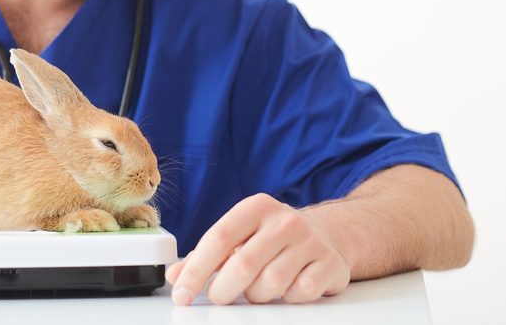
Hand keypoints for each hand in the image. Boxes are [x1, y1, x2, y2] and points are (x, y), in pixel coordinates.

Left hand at [165, 193, 349, 304]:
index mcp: (256, 207)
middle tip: (218, 298)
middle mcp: (284, 220)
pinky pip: (300, 293)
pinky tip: (288, 288)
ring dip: (257, 295)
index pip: (219, 238)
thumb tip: (176, 276)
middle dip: (223, 290)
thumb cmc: (273, 238)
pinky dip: (287, 298)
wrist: (327, 234)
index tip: (181, 293)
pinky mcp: (330, 263)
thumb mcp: (240, 236)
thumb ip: (207, 256)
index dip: (197, 269)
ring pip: (271, 283)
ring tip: (258, 289)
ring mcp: (310, 241)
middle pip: (243, 264)